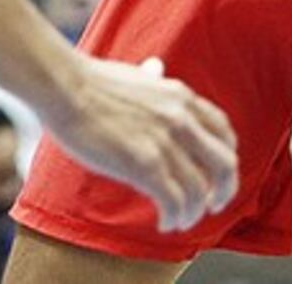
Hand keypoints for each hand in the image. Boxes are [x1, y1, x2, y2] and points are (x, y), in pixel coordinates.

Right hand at [40, 54, 239, 233]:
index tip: (216, 176)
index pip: (224, 131)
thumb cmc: (91, 82)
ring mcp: (165, 142)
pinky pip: (174, 202)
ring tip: (180, 221)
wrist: (66, 87)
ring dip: (193, 213)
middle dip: (224, 191)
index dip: (225, 159)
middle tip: (212, 205)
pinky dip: (174, 218)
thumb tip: (155, 68)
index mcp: (182, 97)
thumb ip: (152, 79)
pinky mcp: (145, 164)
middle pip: (224, 165)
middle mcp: (182, 119)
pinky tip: (164, 223)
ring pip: (199, 191)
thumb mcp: (135, 75)